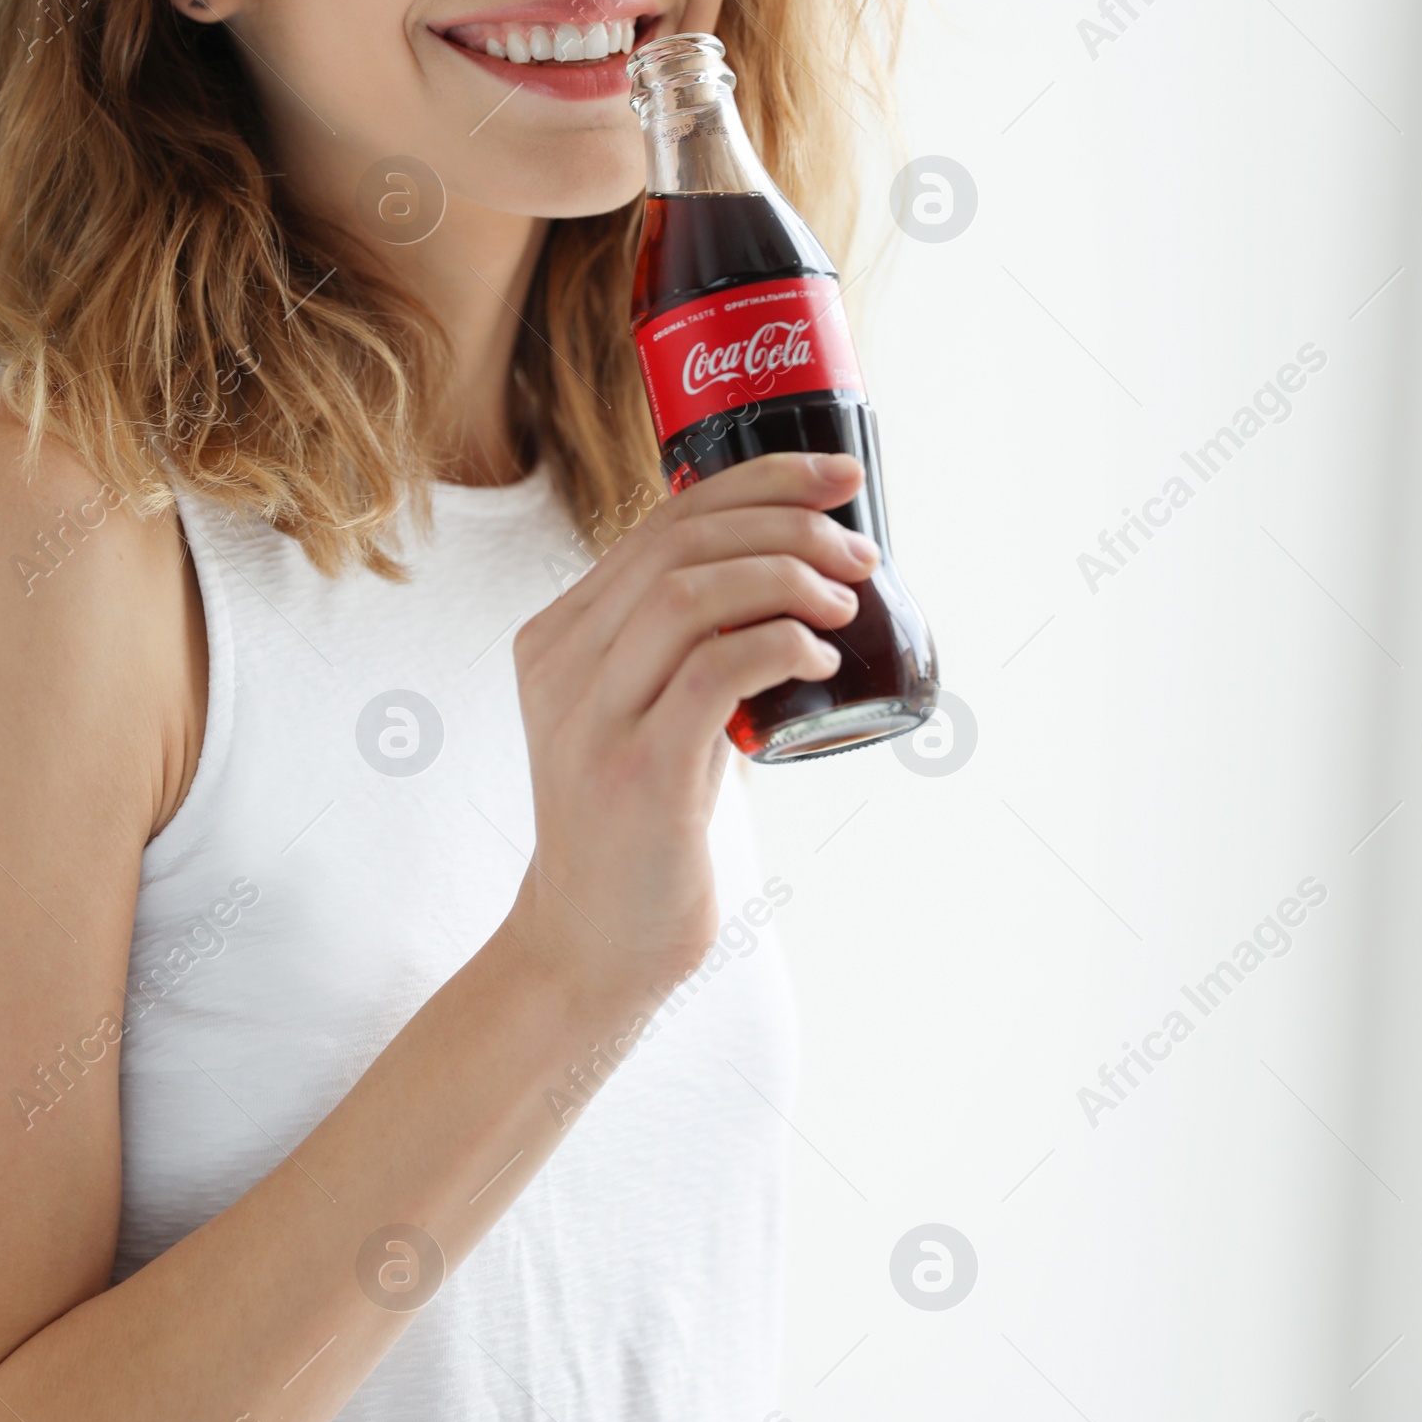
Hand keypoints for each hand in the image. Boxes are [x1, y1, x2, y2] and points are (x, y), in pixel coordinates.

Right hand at [503, 450, 877, 1000]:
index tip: (838, 478)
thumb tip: (791, 581)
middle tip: (860, 551)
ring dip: (788, 578)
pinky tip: (820, 658)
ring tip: (845, 601)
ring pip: (691, 594)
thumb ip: (690, 652)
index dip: (760, 482)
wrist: (591, 944)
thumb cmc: (639, 827)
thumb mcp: (647, 715)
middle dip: (787, 523)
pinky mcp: (634, 772)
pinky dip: (780, 647)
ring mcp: (592, 718)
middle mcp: (563, 663)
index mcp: (560, 636)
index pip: (664, 522)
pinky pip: (713, 673)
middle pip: (681, 543)